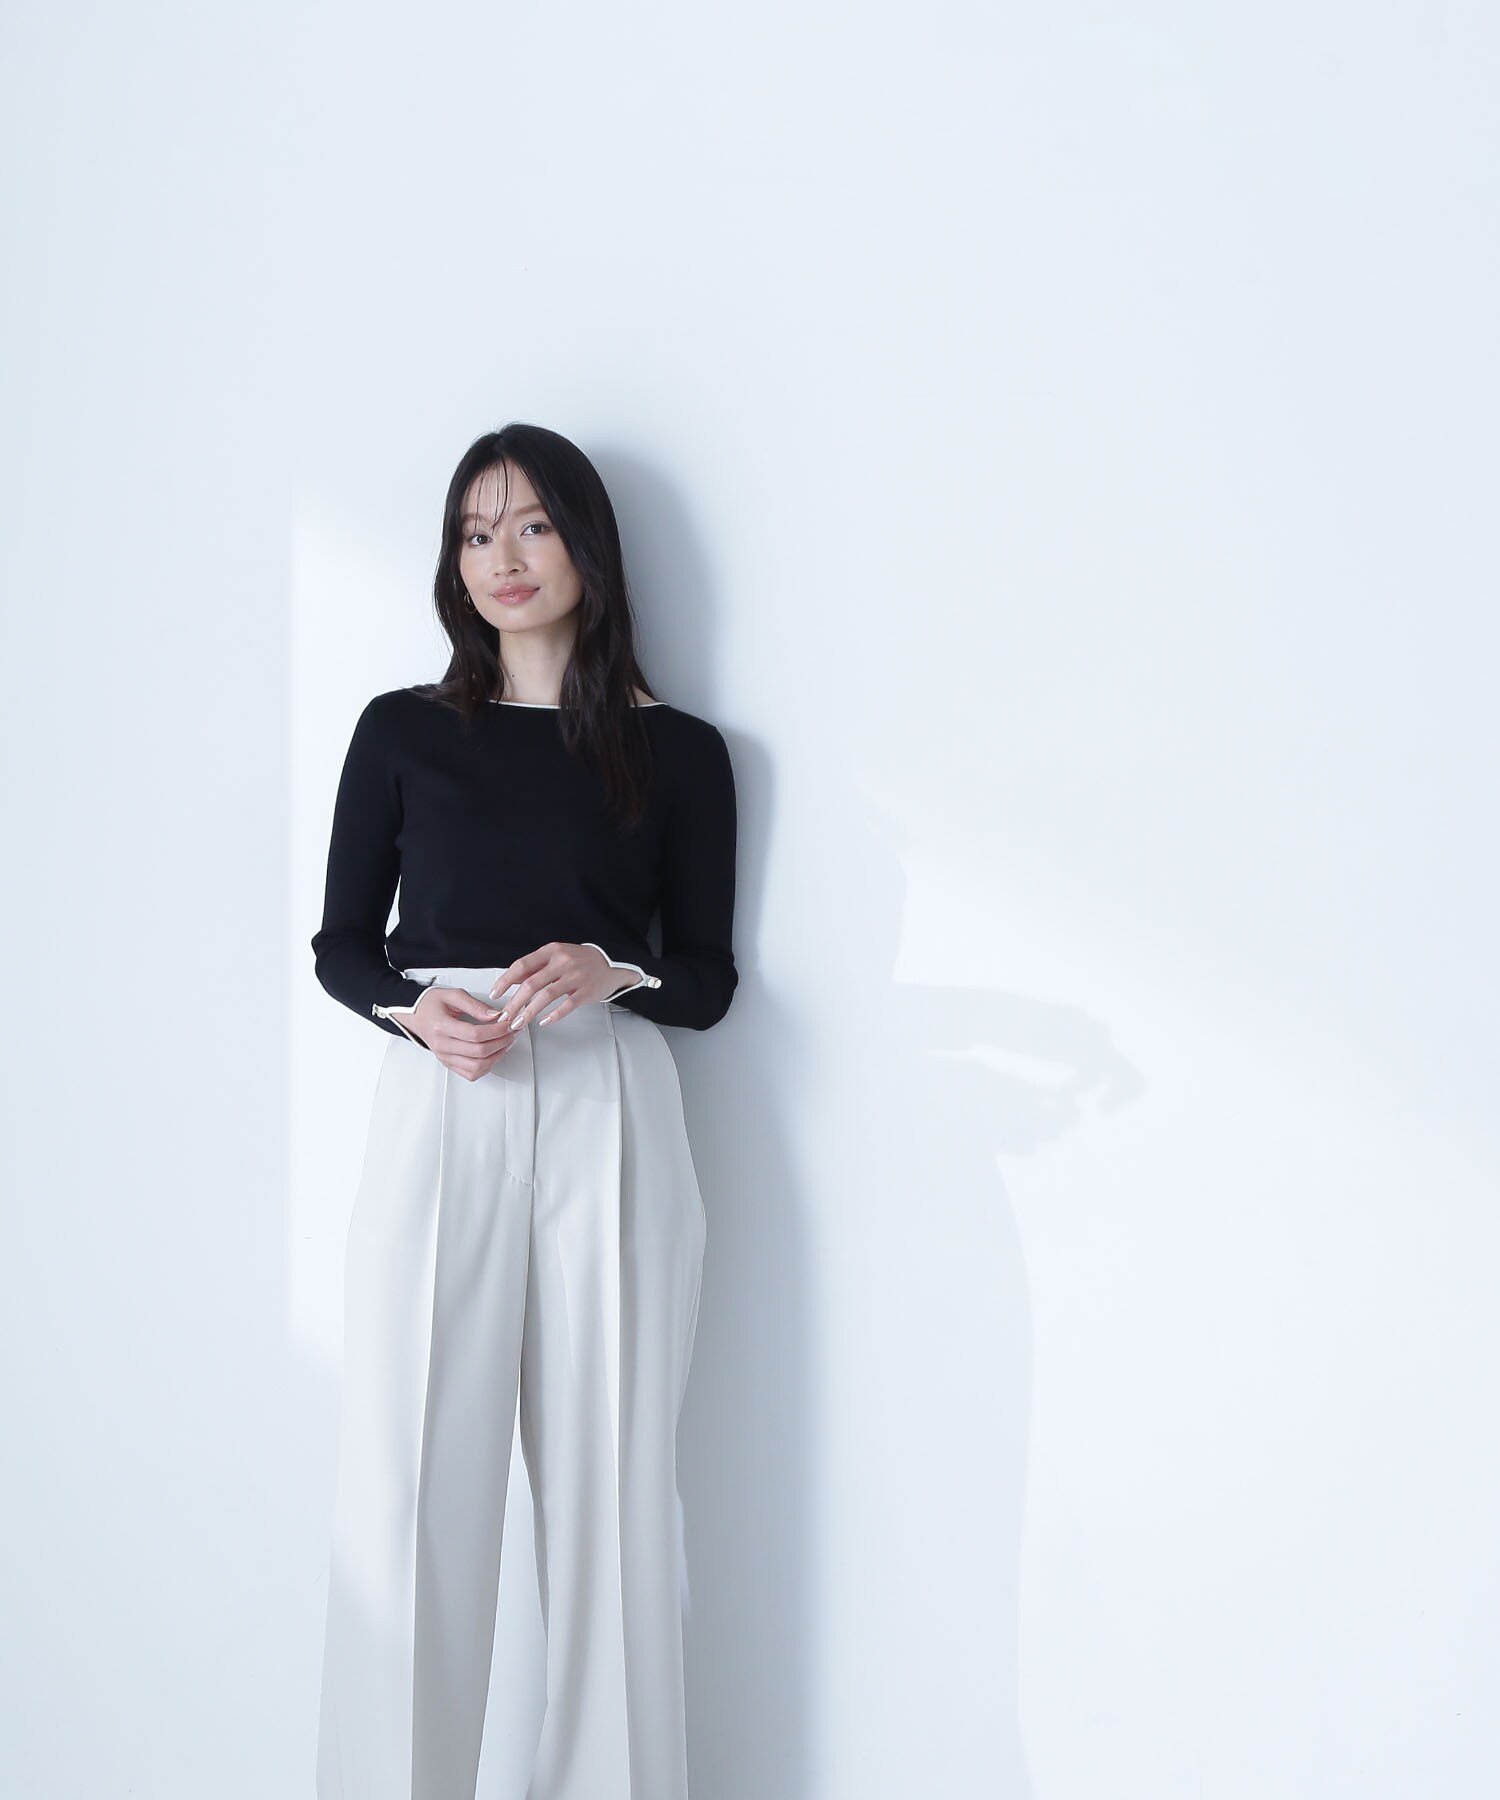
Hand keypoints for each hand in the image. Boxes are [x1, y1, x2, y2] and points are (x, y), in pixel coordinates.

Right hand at [403, 986, 520, 1082]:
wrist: (415, 1015)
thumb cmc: (431, 1004)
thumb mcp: (453, 995)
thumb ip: (475, 1005)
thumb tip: (495, 1015)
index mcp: (441, 1027)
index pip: (474, 1034)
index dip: (496, 1030)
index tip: (508, 1023)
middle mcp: (442, 1045)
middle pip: (479, 1052)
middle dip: (501, 1042)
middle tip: (511, 1032)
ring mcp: (445, 1057)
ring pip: (477, 1067)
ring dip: (497, 1056)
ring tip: (506, 1043)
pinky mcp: (449, 1064)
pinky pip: (471, 1074)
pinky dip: (487, 1067)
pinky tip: (494, 1054)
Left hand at [487, 941, 640, 1030]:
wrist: (611, 964)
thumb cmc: (578, 961)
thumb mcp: (556, 957)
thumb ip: (534, 968)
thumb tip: (510, 981)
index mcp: (551, 951)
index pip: (522, 965)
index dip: (506, 981)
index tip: (495, 994)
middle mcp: (562, 962)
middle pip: (531, 983)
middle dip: (514, 1003)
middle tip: (504, 1017)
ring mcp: (576, 977)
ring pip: (546, 996)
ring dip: (529, 1012)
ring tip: (518, 1024)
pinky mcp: (586, 991)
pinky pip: (566, 1006)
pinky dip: (553, 1015)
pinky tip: (543, 1022)